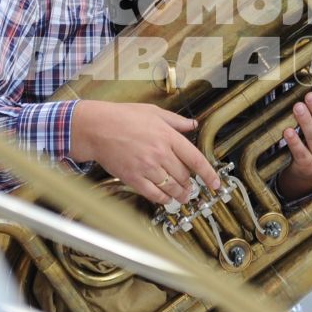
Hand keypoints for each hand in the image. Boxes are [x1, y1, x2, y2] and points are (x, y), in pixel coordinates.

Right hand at [71, 100, 223, 205]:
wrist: (96, 127)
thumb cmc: (122, 117)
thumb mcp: (153, 112)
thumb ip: (176, 121)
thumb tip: (193, 125)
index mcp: (167, 136)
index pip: (195, 159)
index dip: (209, 174)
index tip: (215, 183)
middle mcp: (160, 153)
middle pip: (184, 176)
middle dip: (191, 184)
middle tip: (193, 187)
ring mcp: (146, 167)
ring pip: (172, 187)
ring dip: (181, 194)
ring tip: (184, 196)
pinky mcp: (133, 177)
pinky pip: (154, 194)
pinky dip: (164, 199)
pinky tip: (167, 199)